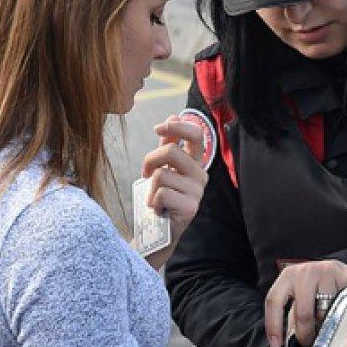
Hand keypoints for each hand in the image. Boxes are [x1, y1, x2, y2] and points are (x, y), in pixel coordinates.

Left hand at [141, 116, 208, 267]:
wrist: (156, 232)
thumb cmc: (159, 197)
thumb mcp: (162, 167)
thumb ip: (169, 143)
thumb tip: (174, 115)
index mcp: (195, 162)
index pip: (197, 134)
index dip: (178, 126)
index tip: (158, 127)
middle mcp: (201, 175)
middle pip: (171, 151)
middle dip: (150, 161)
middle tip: (145, 175)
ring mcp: (198, 192)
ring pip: (162, 174)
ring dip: (150, 187)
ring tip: (154, 199)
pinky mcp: (191, 208)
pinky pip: (162, 193)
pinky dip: (152, 201)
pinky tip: (158, 210)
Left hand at [265, 259, 346, 346]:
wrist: (339, 272)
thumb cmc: (316, 288)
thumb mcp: (299, 298)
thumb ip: (292, 317)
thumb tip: (286, 343)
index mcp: (288, 276)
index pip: (274, 300)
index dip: (273, 325)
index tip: (276, 346)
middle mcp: (305, 271)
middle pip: (302, 312)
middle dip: (305, 333)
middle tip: (307, 341)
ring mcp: (326, 271)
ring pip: (324, 311)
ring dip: (324, 324)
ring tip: (325, 324)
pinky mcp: (344, 276)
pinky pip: (341, 306)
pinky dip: (338, 315)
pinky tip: (339, 314)